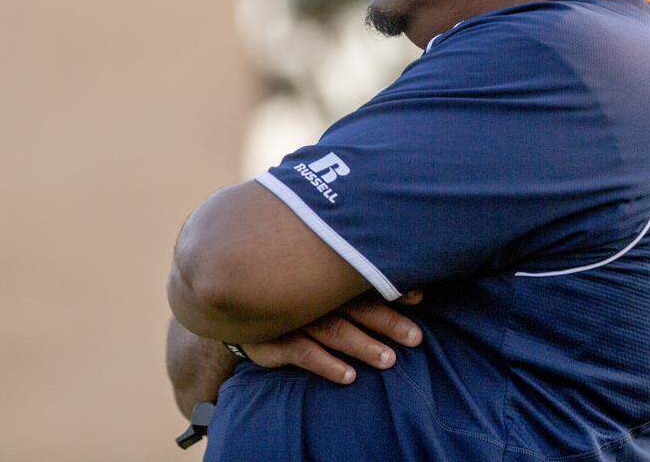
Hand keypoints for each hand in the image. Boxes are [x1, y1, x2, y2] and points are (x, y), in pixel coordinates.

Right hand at [240, 289, 423, 384]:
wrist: (229, 299)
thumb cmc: (288, 292)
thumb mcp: (313, 278)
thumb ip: (353, 280)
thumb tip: (413, 288)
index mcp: (321, 274)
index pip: (361, 279)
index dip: (390, 289)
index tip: (420, 298)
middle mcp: (308, 293)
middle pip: (353, 305)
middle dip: (386, 320)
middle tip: (416, 338)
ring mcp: (290, 316)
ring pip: (331, 329)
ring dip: (362, 345)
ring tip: (389, 360)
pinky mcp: (271, 339)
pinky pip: (301, 352)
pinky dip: (327, 364)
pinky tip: (350, 376)